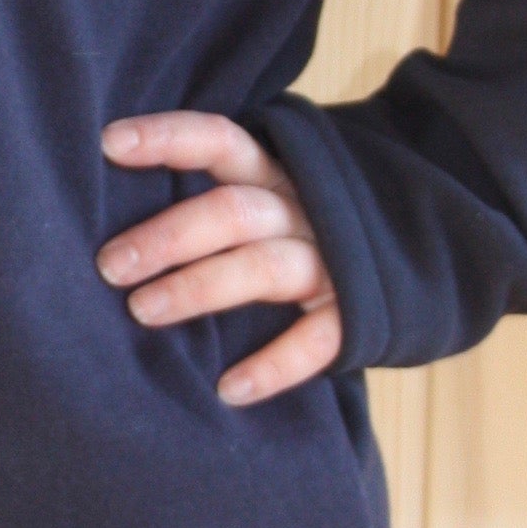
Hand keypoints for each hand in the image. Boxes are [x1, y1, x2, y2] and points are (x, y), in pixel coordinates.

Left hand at [96, 108, 344, 406]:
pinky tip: (228, 389)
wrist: (417, 261)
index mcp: (274, 174)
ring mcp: (333, 261)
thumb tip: (113, 224)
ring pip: (263, 267)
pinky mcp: (357, 313)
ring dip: (200, 287)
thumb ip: (209, 200)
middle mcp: (303, 210)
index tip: (109, 143)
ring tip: (143, 312)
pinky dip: (275, 365)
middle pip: (232, 210)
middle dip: (169, 235)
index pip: (220, 140)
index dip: (168, 137)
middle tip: (110, 265)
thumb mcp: (264, 199)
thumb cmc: (298, 234)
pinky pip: (317, 339)